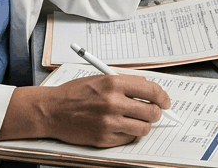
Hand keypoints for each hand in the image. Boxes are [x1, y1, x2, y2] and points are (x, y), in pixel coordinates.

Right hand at [42, 74, 172, 146]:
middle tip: (152, 112)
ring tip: (136, 120)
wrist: (51, 110)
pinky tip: (121, 127)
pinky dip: (129, 134)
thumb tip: (151, 91)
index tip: (166, 102)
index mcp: (114, 83)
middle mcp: (113, 103)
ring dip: (144, 125)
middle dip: (156, 113)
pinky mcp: (103, 138)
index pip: (152, 91)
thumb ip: (127, 83)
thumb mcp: (102, 78)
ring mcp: (108, 122)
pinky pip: (129, 138)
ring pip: (144, 128)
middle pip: (152, 112)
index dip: (163, 97)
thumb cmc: (76, 93)